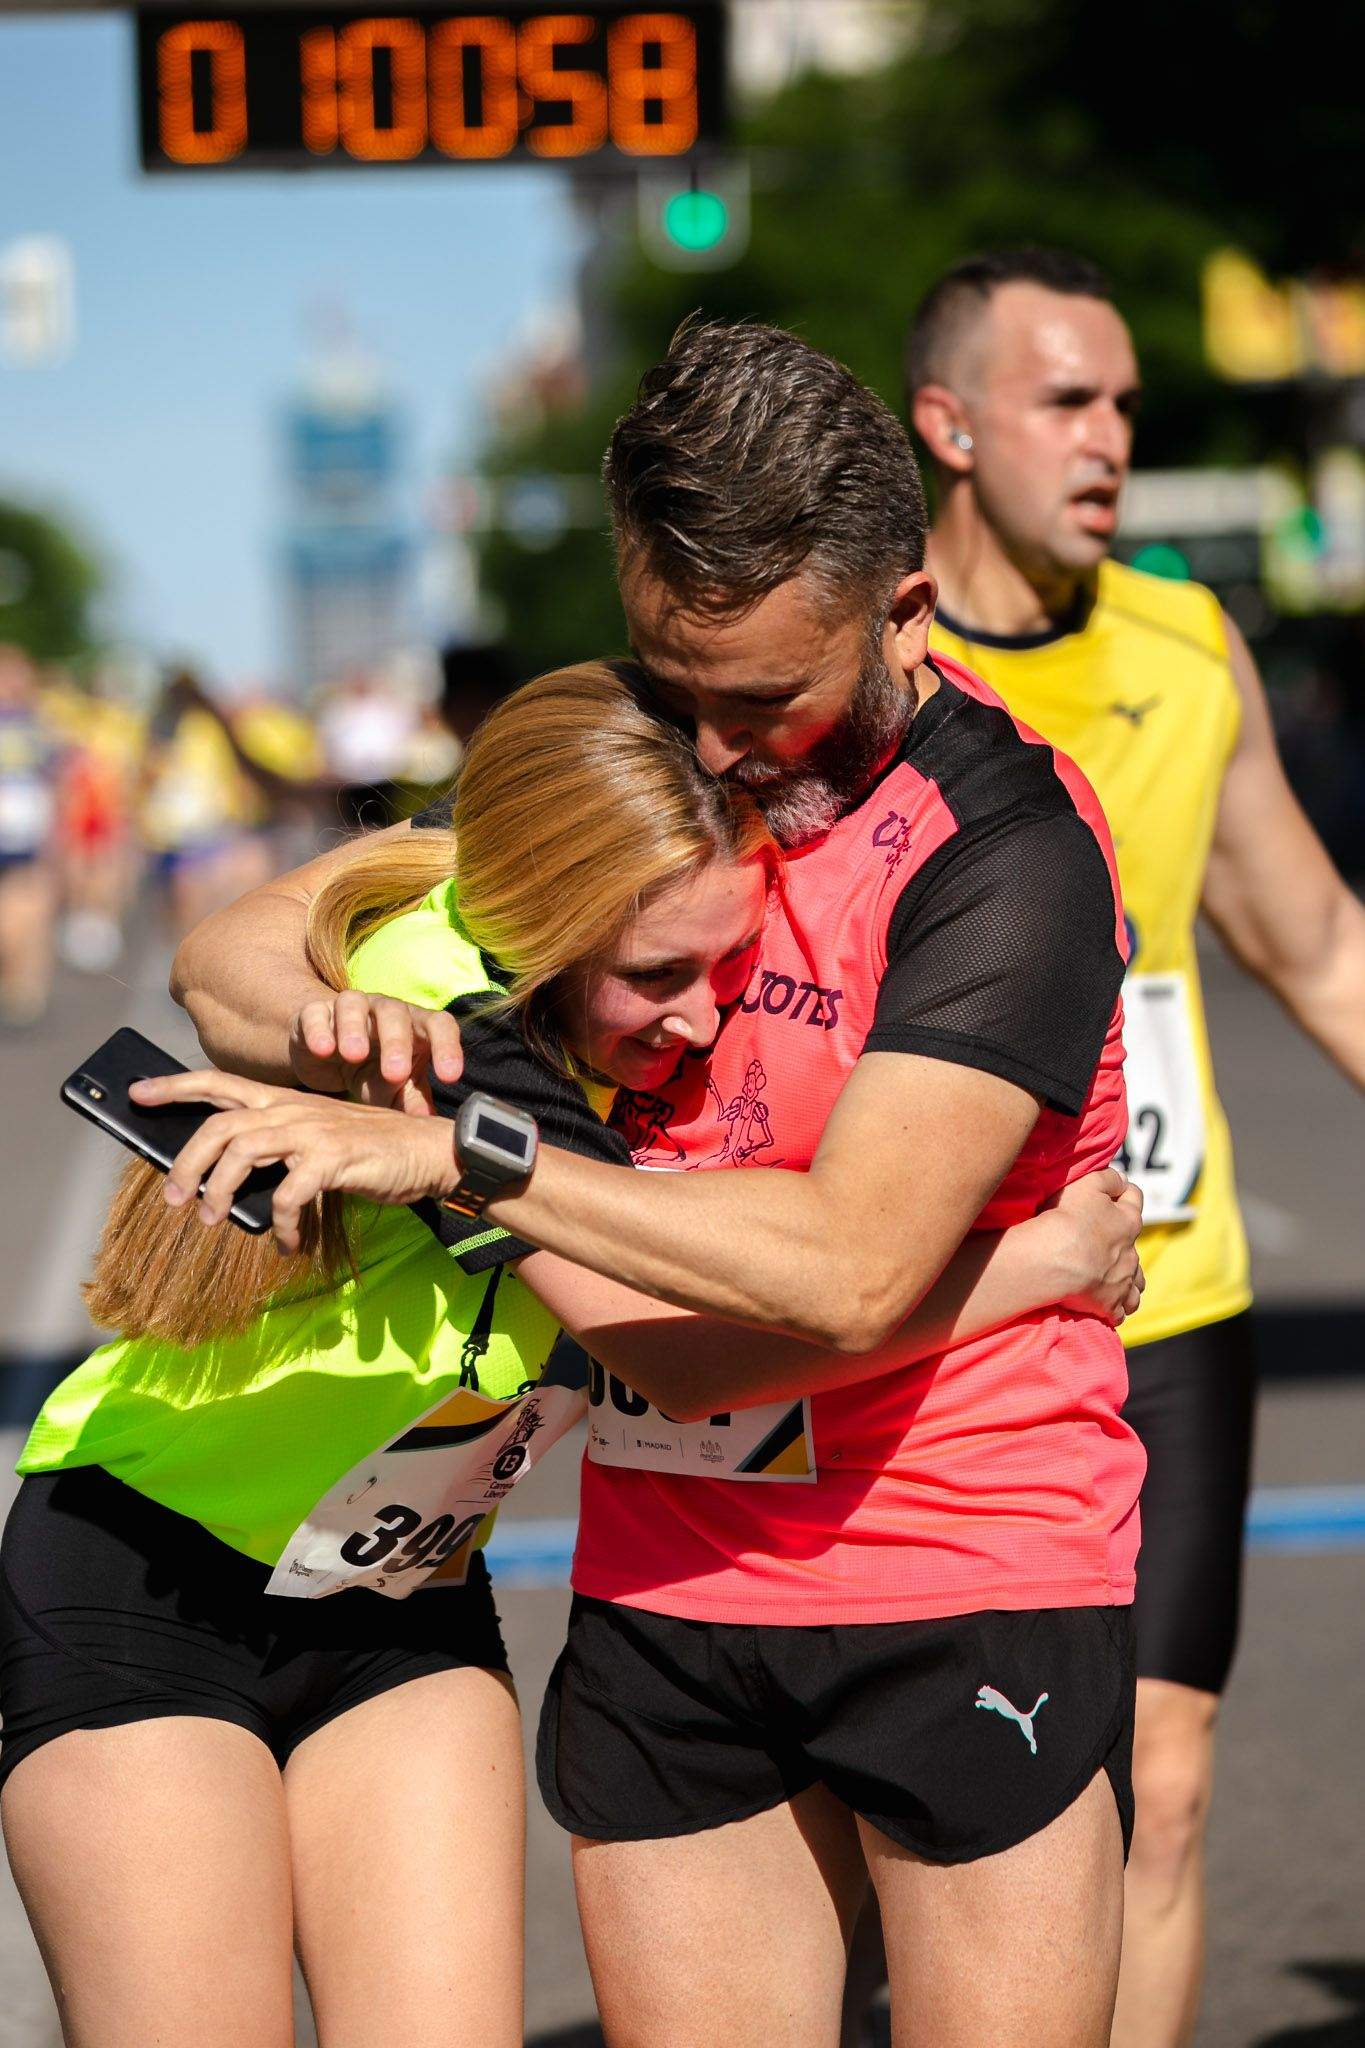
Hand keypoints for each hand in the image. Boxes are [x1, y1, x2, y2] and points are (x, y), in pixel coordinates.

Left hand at [129, 1069, 457, 1253]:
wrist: (429, 1152)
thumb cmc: (370, 1153)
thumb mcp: (316, 1142)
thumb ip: (277, 1151)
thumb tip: (229, 1184)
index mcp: (285, 1100)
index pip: (220, 1083)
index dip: (176, 1086)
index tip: (138, 1094)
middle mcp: (293, 1108)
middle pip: (219, 1124)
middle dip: (186, 1162)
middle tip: (174, 1198)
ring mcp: (313, 1129)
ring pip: (243, 1151)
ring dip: (219, 1190)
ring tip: (213, 1219)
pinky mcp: (334, 1157)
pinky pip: (288, 1193)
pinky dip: (280, 1222)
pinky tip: (286, 1241)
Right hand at [288, 993, 463, 1114]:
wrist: (326, 1055)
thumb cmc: (372, 1072)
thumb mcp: (393, 1089)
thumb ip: (412, 1102)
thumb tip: (429, 1125)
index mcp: (415, 1026)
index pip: (439, 1025)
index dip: (448, 1047)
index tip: (450, 1077)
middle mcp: (386, 1010)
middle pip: (396, 1013)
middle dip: (397, 1042)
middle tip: (395, 1073)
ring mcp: (350, 1006)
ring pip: (355, 1004)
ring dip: (355, 1028)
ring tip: (354, 1055)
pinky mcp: (315, 1012)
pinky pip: (317, 1014)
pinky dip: (319, 1029)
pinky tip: (322, 1050)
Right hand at [1043, 1167, 1144, 1324]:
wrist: (1055, 1258)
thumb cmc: (1068, 1218)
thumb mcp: (1087, 1184)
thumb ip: (1108, 1177)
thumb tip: (1122, 1178)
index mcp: (1128, 1221)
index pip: (1134, 1200)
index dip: (1125, 1193)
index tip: (1117, 1193)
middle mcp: (1131, 1253)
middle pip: (1136, 1249)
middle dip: (1125, 1246)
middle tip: (1106, 1245)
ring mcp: (1123, 1282)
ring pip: (1136, 1285)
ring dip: (1130, 1282)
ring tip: (1117, 1282)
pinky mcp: (1110, 1305)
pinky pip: (1120, 1312)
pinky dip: (1116, 1309)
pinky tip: (1108, 1307)